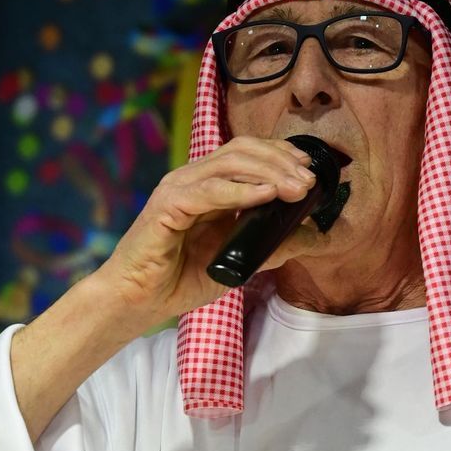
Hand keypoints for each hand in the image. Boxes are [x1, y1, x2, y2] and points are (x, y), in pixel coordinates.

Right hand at [96, 136, 320, 331]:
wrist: (138, 300)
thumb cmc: (180, 280)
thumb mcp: (239, 262)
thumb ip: (272, 246)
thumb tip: (312, 236)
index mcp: (208, 186)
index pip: (248, 153)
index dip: (280, 155)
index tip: (310, 170)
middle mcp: (193, 179)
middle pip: (242, 150)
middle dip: (281, 162)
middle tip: (309, 181)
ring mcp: (178, 188)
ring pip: (229, 164)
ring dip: (269, 173)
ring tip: (297, 188)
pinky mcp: (167, 205)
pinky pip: (209, 191)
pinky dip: (241, 191)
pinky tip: (266, 196)